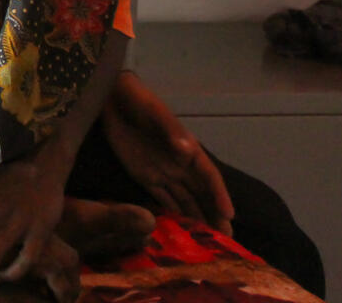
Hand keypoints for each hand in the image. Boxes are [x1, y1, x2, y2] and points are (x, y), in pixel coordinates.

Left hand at [99, 70, 233, 233]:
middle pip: (201, 194)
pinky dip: (171, 214)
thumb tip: (186, 150)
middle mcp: (180, 165)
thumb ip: (170, 131)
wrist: (112, 99)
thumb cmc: (138, 102)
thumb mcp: (155, 113)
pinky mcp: (145, 176)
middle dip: (214, 215)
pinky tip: (177, 231)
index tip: (229, 215)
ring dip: (196, 219)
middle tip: (227, 240)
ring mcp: (163, 172)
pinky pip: (162, 199)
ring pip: (184, 200)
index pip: (209, 176)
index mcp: (188, 149)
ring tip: (208, 242)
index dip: (219, 194)